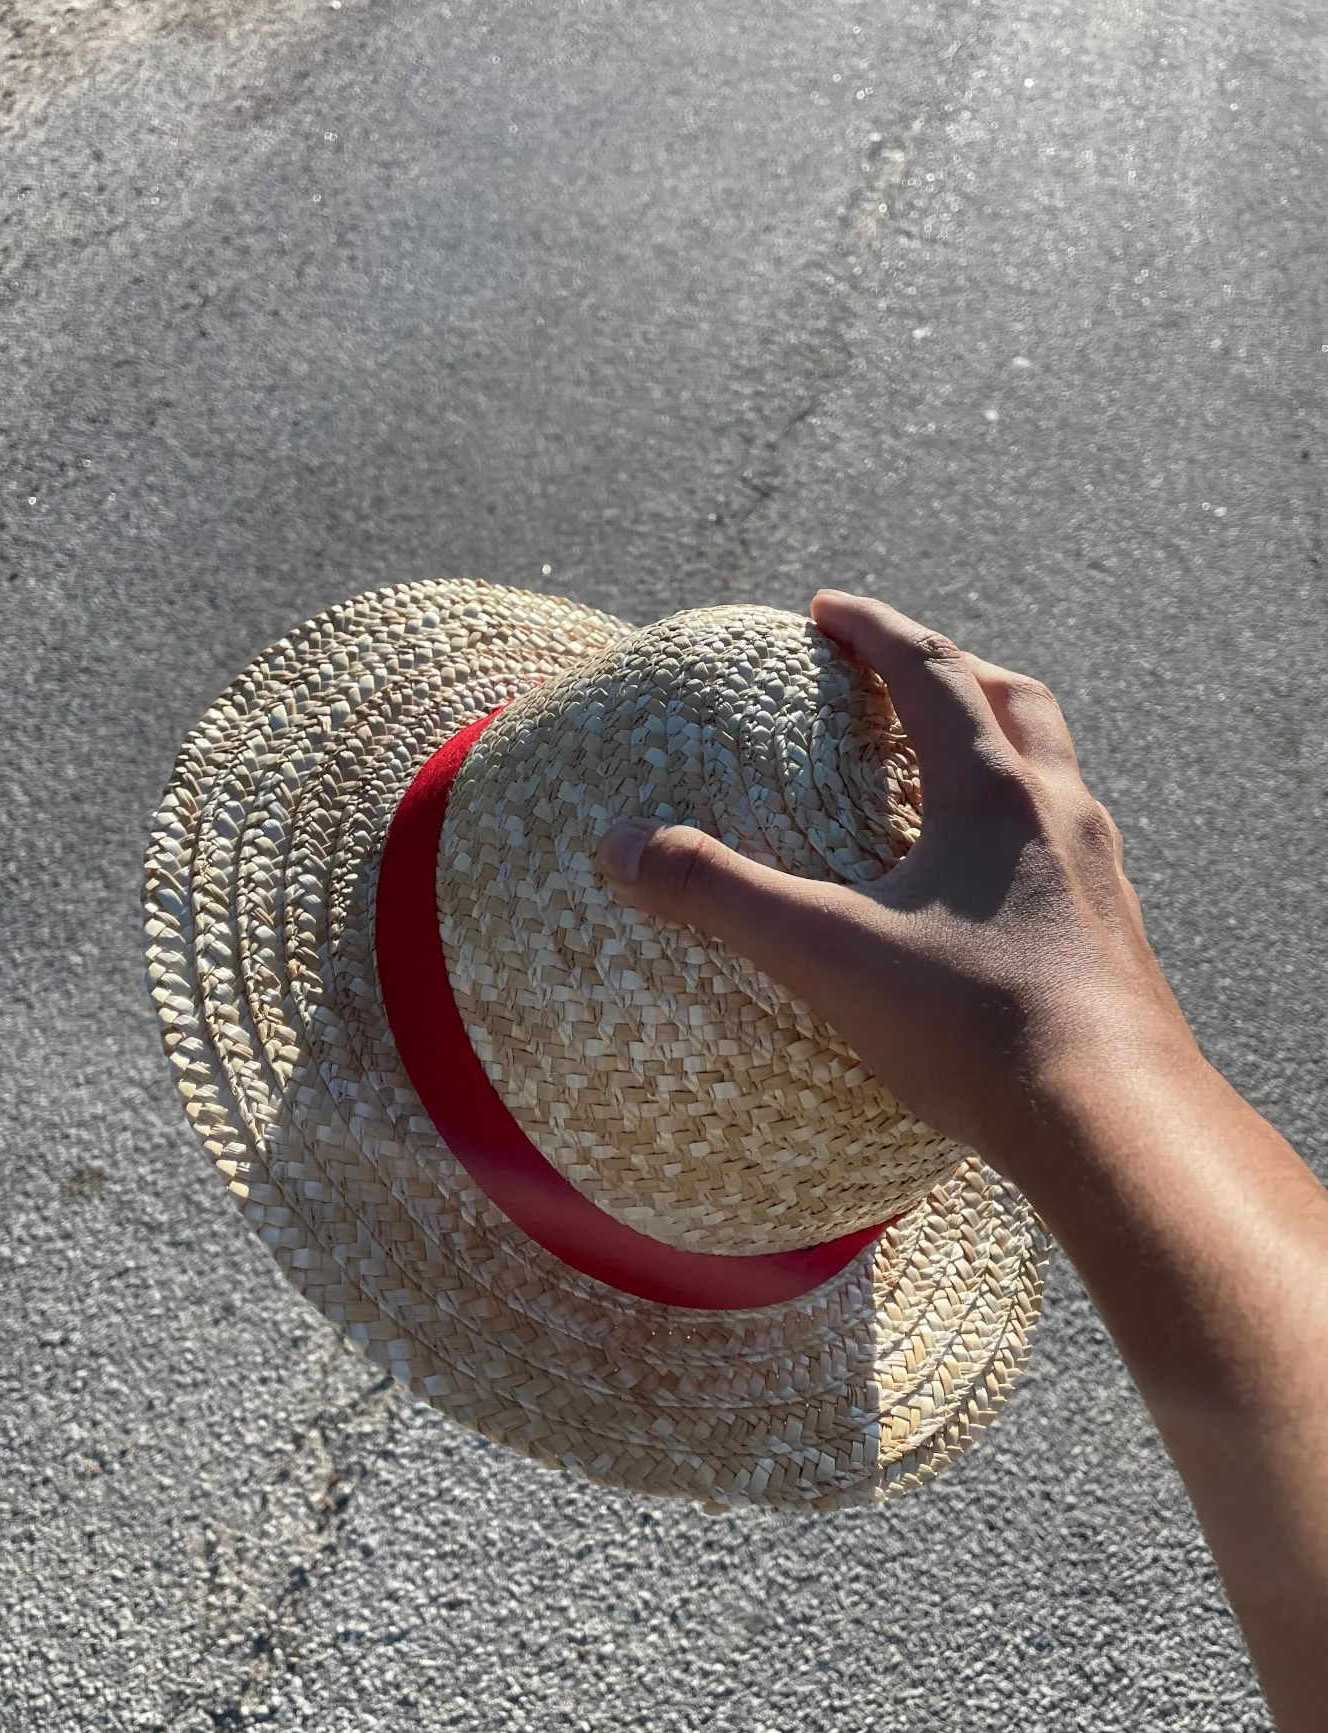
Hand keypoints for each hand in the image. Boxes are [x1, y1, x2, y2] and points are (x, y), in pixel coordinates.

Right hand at [597, 589, 1198, 1183]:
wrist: (1115, 1122)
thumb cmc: (974, 1029)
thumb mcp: (827, 955)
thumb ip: (719, 896)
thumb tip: (617, 847)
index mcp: (993, 794)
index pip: (931, 671)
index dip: (874, 629)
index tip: (827, 610)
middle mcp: (1059, 817)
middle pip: (1016, 702)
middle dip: (953, 669)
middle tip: (899, 670)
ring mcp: (1098, 880)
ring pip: (1055, 777)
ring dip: (1003, 747)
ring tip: (949, 772)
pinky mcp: (1115, 943)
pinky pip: (1069, 855)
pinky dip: (1024, 834)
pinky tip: (991, 893)